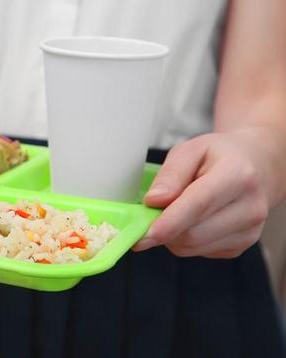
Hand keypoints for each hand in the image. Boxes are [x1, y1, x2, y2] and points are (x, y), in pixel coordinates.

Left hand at [134, 130, 280, 257]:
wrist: (257, 166)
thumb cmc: (220, 156)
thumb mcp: (190, 150)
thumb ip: (170, 174)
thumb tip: (153, 201)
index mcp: (238, 175)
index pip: (198, 205)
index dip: (169, 222)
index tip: (144, 234)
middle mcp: (250, 207)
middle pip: (194, 233)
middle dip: (163, 228)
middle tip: (147, 214)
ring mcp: (249, 231)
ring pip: (193, 246)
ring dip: (172, 235)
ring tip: (174, 210)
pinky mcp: (242, 246)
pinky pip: (199, 251)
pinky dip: (185, 240)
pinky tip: (191, 219)